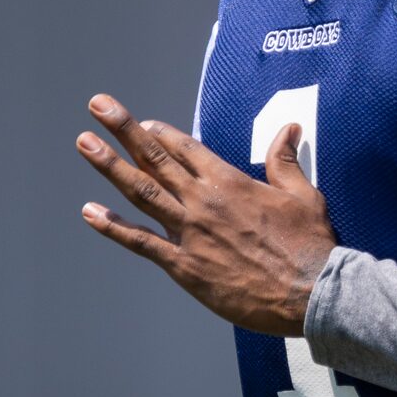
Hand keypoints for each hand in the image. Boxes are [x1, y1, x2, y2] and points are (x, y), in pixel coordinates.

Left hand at [77, 95, 336, 334]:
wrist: (311, 292)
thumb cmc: (311, 245)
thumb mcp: (304, 195)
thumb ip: (286, 162)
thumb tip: (289, 129)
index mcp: (230, 182)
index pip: (186, 148)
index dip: (161, 133)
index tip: (143, 123)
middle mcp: (203, 201)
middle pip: (155, 159)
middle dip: (123, 130)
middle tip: (98, 104)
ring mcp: (190, 233)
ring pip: (142, 192)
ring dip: (110, 166)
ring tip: (84, 142)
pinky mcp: (185, 266)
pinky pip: (142, 243)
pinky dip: (114, 226)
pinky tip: (90, 212)